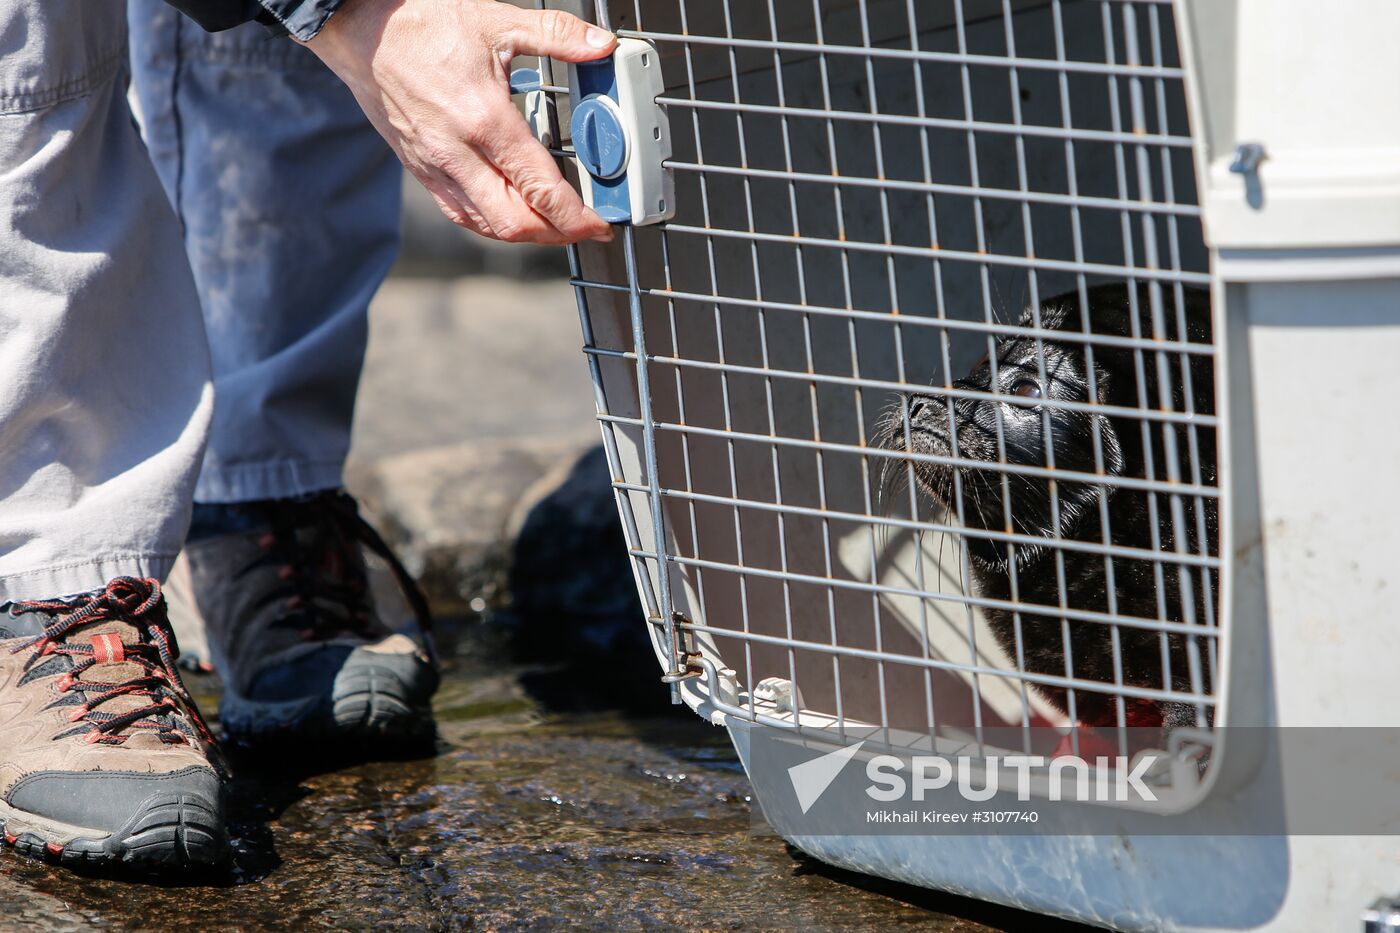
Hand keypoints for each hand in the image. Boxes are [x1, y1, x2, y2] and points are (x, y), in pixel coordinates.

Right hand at [306, 0, 614, 244]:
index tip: (598, 225)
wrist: (360, 30)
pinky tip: (509, 213)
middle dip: (556, 234)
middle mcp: (458, 152)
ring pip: (487, 225)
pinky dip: (491, 223)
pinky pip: (460, 213)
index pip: (540, 188)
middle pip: (515, 223)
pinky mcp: (420, 169)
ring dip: (525, 233)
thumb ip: (556, 34)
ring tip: (553, 224)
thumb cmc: (421, 24)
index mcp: (484, 119)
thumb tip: (599, 44)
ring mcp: (435, 165)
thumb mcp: (496, 21)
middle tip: (583, 228)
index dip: (575, 217)